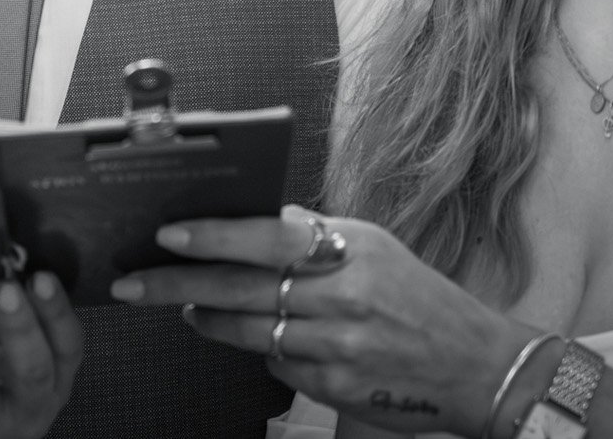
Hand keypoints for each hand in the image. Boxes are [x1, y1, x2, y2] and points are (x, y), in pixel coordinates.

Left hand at [0, 273, 83, 438]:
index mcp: (54, 381)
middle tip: (3, 290)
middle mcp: (26, 407)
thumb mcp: (21, 359)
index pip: (67, 346)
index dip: (56, 313)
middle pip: (30, 371)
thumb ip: (18, 317)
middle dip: (18, 328)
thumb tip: (0, 259)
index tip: (40, 277)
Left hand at [110, 207, 531, 436]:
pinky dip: (264, 351)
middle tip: (133, 284)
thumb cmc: (420, 298)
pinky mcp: (337, 390)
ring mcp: (339, 349)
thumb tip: (255, 221)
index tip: (167, 236)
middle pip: (242, 290)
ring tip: (188, 308)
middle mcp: (343, 298)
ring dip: (209, 320)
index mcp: (350, 251)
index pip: (265, 239)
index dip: (211, 237)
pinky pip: (278, 366)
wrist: (479, 366)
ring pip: (250, 333)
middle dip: (177, 285)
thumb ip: (313, 234)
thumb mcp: (374, 247)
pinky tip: (263, 339)